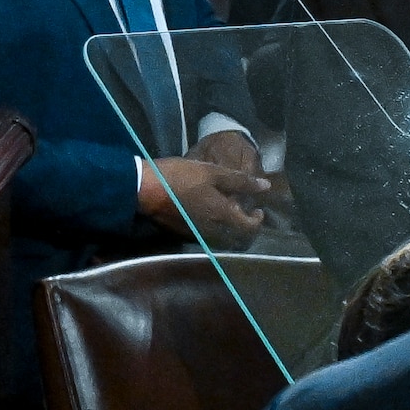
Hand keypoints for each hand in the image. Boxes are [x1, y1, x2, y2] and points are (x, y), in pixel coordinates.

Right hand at [141, 154, 266, 243]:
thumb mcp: (211, 172)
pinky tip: (205, 212)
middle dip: (243, 225)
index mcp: (223, 216)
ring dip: (227, 227)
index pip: (250, 227)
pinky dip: (212, 226)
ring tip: (223, 209)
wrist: (143, 189)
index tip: (257, 209)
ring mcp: (196, 234)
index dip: (257, 220)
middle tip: (241, 210)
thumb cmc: (179, 177)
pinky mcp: (183, 233)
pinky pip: (206, 234)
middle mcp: (213, 230)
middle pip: (236, 237)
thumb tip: (266, 186)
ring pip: (221, 237)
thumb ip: (240, 181)